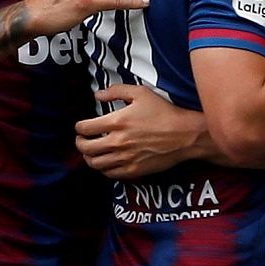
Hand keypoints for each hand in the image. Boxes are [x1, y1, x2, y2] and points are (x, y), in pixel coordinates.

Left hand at [75, 84, 213, 178]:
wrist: (185, 134)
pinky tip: (106, 162)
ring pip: (95, 163)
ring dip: (88, 157)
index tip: (81, 127)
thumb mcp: (141, 93)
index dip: (79, 127)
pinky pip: (110, 174)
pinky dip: (103, 169)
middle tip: (81, 140)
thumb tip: (97, 95)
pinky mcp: (134, 170)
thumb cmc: (164, 112)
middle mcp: (118, 142)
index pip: (85, 128)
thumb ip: (116, 91)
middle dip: (79, 143)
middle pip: (85, 148)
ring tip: (90, 152)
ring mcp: (125, 158)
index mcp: (117, 122)